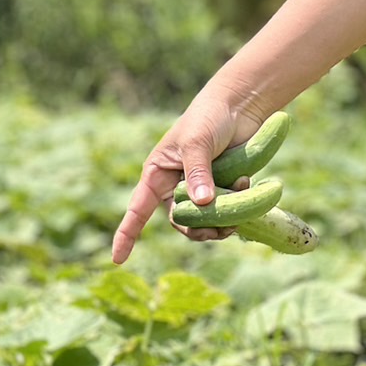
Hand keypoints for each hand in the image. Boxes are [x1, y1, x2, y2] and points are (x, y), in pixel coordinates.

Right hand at [111, 76, 272, 263]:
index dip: (127, 234)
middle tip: (219, 225)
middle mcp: (175, 187)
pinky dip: (236, 206)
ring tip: (237, 201)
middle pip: (181, 223)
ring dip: (221, 219)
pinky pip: (225, 212)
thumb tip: (201, 204)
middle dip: (199, 227)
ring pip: (205, 223)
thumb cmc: (208, 118)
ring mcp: (200, 191)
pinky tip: (247, 182)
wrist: (240, 106)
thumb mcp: (197, 142)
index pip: (137, 209)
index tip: (118, 259)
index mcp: (158, 175)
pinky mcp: (222, 191)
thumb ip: (197, 172)